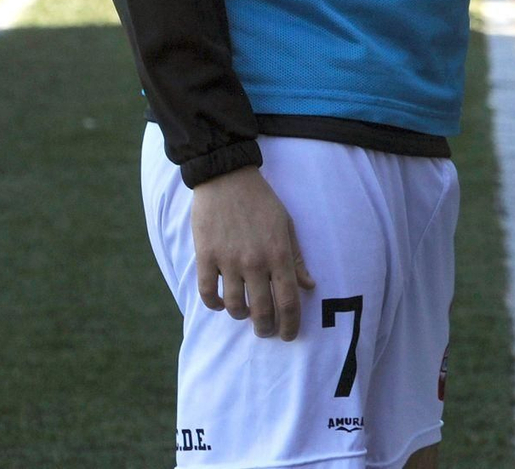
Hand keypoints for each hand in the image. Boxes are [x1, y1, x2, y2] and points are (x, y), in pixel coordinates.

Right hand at [190, 166, 315, 340]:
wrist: (227, 178)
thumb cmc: (262, 202)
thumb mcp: (287, 226)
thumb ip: (297, 259)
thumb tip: (309, 286)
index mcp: (280, 254)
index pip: (288, 301)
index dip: (290, 325)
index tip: (288, 335)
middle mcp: (255, 261)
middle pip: (262, 311)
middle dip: (265, 329)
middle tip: (266, 332)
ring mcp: (228, 260)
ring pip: (234, 306)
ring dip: (240, 316)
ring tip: (245, 313)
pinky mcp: (206, 256)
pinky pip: (208, 293)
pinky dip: (214, 304)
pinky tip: (221, 303)